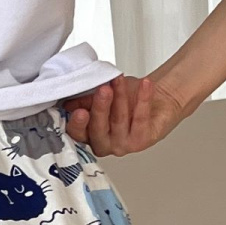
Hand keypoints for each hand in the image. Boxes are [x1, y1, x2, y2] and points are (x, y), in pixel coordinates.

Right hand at [62, 72, 193, 156]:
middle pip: (97, 130)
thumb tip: (68, 101)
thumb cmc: (128, 97)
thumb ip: (84, 99)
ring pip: (118, 121)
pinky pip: (141, 119)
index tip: (79, 111)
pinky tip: (144, 85)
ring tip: (119, 80)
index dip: (77, 124)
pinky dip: (143, 99)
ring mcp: (123, 144)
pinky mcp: (143, 140)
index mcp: (89, 134)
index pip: (77, 133)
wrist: (158, 98)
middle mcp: (104, 143)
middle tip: (103, 90)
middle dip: (100, 108)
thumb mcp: (101, 94)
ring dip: (120, 97)